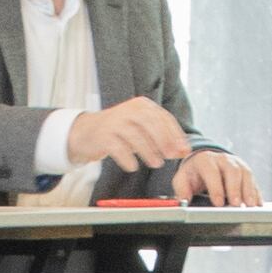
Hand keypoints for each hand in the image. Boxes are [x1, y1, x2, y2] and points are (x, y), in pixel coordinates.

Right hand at [66, 96, 192, 172]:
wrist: (87, 132)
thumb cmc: (120, 132)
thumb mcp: (142, 130)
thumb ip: (162, 138)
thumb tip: (183, 150)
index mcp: (142, 105)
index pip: (163, 118)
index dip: (176, 134)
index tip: (184, 149)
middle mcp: (129, 110)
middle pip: (150, 123)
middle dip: (164, 141)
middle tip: (171, 156)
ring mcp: (115, 121)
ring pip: (135, 136)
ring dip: (148, 151)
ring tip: (156, 164)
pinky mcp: (103, 135)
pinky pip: (118, 147)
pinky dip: (127, 158)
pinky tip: (133, 166)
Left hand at [171, 148, 260, 207]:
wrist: (204, 162)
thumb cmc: (193, 173)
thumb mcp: (182, 179)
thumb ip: (182, 189)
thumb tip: (184, 201)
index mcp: (206, 160)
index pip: (212, 172)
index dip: (216, 187)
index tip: (218, 203)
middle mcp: (223, 159)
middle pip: (232, 171)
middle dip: (235, 189)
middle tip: (236, 205)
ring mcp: (236, 163)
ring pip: (246, 173)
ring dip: (249, 190)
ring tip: (250, 205)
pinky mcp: (245, 170)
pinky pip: (253, 180)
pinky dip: (256, 192)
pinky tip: (257, 204)